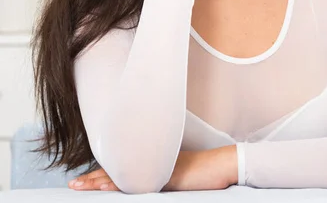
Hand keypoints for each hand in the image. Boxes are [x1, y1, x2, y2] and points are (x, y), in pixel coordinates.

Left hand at [68, 146, 237, 192]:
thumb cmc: (208, 173)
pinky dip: (122, 185)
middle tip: (72, 186)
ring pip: (125, 175)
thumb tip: (149, 189)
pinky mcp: (167, 176)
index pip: (125, 170)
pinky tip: (107, 189)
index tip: (84, 182)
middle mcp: (154, 164)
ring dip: (101, 181)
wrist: (226, 165)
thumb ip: (164, 183)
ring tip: (80, 187)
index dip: (104, 176)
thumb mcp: (182, 180)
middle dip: (95, 179)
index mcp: (155, 165)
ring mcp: (160, 169)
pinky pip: (140, 182)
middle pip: (120, 171)